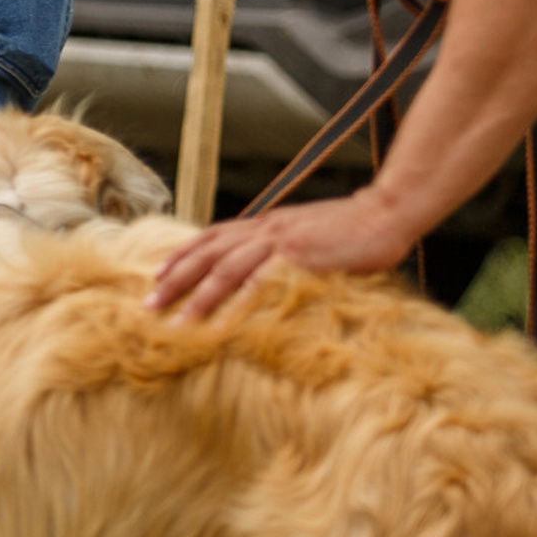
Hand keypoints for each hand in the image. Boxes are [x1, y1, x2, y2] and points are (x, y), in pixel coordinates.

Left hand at [145, 188, 423, 319]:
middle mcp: (265, 229)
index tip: (158, 274)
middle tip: (148, 303)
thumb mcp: (308, 235)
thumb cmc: (354, 230)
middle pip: (207, 253)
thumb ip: (283, 250)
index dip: (182, 255)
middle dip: (175, 279)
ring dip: (196, 296)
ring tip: (175, 321)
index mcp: (266, 224)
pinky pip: (260, 282)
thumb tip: (267, 272)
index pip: (211, 238)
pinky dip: (237, 303)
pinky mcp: (299, 256)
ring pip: (224, 269)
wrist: (387, 212)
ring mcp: (280, 241)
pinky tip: (221, 323)